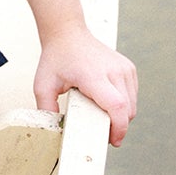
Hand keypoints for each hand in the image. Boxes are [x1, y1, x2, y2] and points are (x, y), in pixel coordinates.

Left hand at [32, 22, 137, 146]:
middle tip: (100, 133)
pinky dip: (124, 105)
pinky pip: (132, 95)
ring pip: (132, 105)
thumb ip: (46, 109)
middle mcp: (114, 71)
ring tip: (102, 117)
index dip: (119, 128)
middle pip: (127, 110)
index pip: (117, 106)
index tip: (113, 141)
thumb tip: (53, 130)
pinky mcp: (129, 68)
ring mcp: (124, 68)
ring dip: (121, 117)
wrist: (68, 33)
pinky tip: (108, 103)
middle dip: (117, 127)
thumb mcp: (43, 85)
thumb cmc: (56, 58)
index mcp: (94, 76)